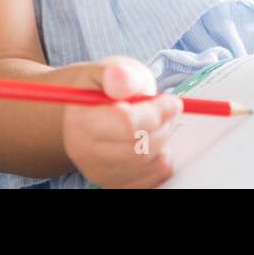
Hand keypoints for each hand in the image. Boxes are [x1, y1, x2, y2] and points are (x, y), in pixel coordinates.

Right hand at [59, 56, 183, 187]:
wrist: (92, 112)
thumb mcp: (114, 69)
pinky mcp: (116, 185)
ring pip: (152, 162)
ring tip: (155, 122)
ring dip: (164, 140)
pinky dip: (162, 157)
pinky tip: (152, 140)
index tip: (172, 101)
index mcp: (81, 120)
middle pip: (141, 148)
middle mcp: (84, 152)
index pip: (126, 124)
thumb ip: (119, 74)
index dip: (156, 112)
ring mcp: (99, 173)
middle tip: (166, 109)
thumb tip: (119, 77)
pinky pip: (157, 176)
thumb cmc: (107, 87)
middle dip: (163, 125)